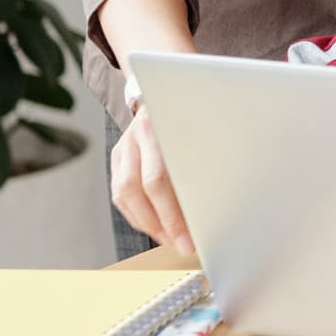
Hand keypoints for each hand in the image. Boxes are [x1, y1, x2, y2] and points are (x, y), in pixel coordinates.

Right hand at [110, 105, 193, 256]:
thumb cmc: (196, 114)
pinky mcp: (117, 157)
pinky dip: (138, 214)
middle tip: (183, 244)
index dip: (174, 213)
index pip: (159, 180)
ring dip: (148, 223)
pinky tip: (156, 226)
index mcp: (158, 126)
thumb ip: (208, 158)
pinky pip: (120, 194)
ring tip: (170, 239)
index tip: (192, 234)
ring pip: (124, 195)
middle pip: (139, 190)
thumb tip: (219, 201)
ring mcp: (122, 146)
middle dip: (162, 224)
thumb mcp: (207, 127)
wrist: (167, 90)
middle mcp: (135, 136)